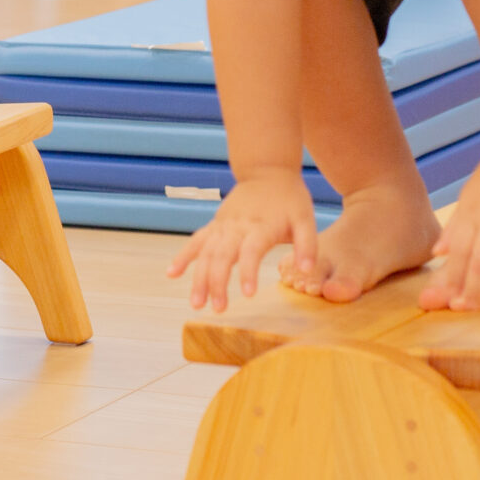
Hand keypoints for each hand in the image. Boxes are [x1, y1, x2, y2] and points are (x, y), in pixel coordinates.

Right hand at [167, 168, 315, 311]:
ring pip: (206, 253)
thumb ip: (307, 245)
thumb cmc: (289, 198)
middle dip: (217, 283)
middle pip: (222, 255)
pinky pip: (196, 241)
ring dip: (199, 278)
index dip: (248, 271)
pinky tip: (171, 274)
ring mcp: (223, 225)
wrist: (267, 170)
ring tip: (196, 303)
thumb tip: (307, 270)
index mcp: (261, 226)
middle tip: (217, 309)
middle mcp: (237, 226)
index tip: (248, 295)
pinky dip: (183, 257)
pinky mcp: (215, 224)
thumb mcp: (306, 218)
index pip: (251, 251)